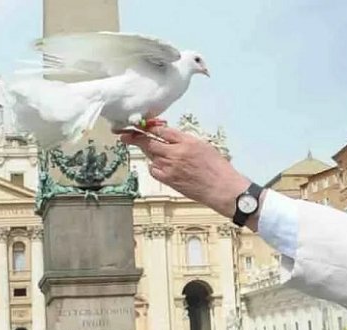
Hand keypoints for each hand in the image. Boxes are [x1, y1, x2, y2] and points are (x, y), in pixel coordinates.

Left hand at [121, 127, 250, 219]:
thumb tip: (169, 137)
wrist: (222, 188)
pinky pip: (154, 170)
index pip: (162, 130)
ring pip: (151, 156)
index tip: (140, 125)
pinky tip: (161, 166)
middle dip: (135, 138)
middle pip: (149, 142)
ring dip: (148, 152)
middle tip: (124, 135)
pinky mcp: (169, 180)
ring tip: (150, 151)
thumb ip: (185, 140)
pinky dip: (154, 166)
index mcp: (186, 141)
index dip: (149, 127)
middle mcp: (176, 153)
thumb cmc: (217, 168)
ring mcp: (171, 167)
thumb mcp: (203, 146)